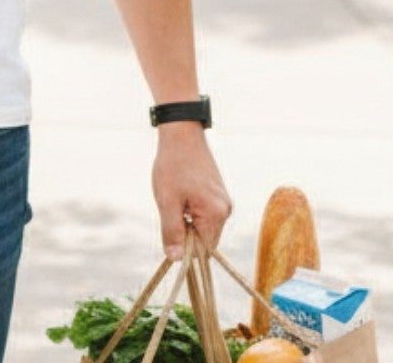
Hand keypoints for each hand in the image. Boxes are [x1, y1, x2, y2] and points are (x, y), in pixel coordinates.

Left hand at [152, 125, 231, 259]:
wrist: (182, 132)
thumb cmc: (173, 165)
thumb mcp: (167, 201)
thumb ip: (172, 231)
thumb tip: (176, 259)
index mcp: (216, 214)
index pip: (205, 251)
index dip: (187, 250)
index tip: (171, 235)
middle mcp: (225, 209)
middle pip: (205, 238)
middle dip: (186, 232)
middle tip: (170, 209)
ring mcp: (223, 200)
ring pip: (204, 225)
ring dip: (187, 219)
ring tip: (175, 196)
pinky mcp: (218, 193)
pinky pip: (205, 212)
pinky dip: (191, 209)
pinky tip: (180, 192)